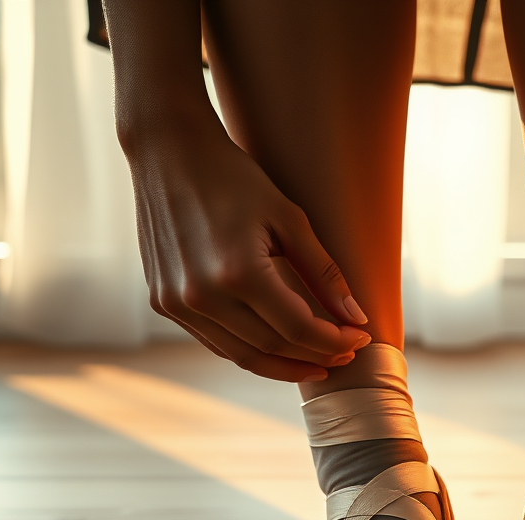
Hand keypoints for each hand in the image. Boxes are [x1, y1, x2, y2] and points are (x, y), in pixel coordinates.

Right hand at [126, 120, 370, 381]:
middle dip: (316, 356)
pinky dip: (252, 351)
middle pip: (273, 349)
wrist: (166, 151)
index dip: (334, 341)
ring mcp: (177, 303)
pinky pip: (217, 343)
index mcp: (238, 272)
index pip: (298, 329)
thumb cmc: (234, 178)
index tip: (360, 337)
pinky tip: (279, 346)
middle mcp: (202, 296)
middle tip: (346, 352)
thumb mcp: (289, 219)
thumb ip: (325, 274)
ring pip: (243, 356)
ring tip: (318, 359)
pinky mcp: (164, 303)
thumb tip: (357, 319)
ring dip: (285, 364)